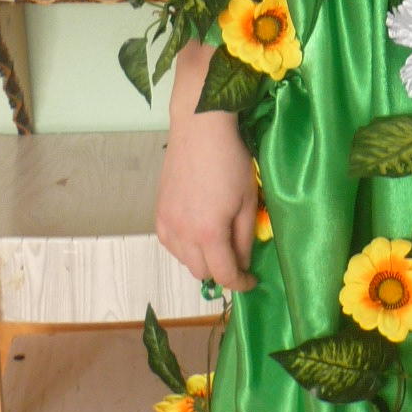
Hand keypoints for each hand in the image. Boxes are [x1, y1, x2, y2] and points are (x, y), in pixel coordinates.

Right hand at [156, 40, 257, 291]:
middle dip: (222, 270)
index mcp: (209, 233)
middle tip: (237, 255)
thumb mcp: (248, 199)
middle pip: (202, 272)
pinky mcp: (159, 212)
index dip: (241, 284)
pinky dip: (184, 247)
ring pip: (184, 261)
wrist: (199, 127)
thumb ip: (244, 237)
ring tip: (218, 241)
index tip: (252, 281)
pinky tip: (196, 232)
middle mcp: (183, 234)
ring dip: (202, 259)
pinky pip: (170, 244)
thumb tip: (243, 262)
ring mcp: (167, 224)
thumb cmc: (231, 159)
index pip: (224, 275)